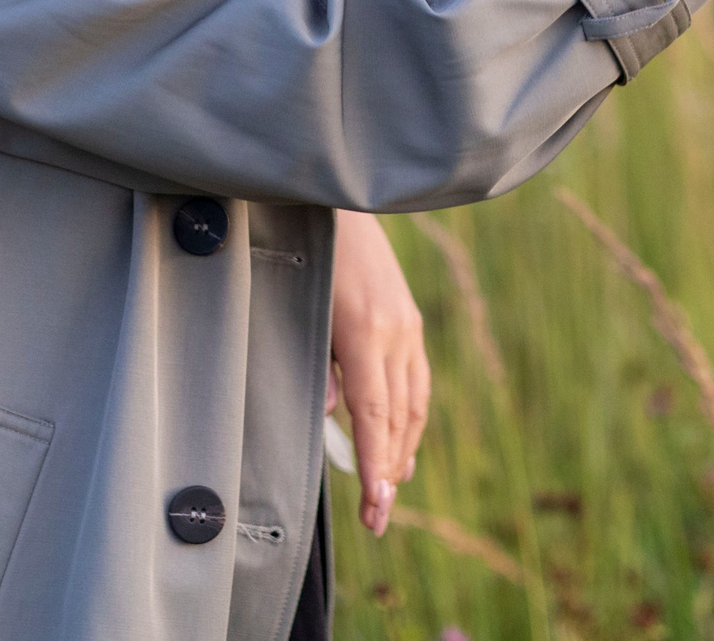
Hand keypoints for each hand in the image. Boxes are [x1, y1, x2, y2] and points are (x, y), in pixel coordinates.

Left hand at [328, 210, 428, 535]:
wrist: (338, 194)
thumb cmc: (306, 249)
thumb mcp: (298, 303)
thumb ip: (313, 363)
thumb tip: (330, 413)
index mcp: (366, 331)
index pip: (376, 415)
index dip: (378, 465)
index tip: (377, 508)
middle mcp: (396, 330)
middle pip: (400, 416)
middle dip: (390, 471)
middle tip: (378, 519)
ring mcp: (407, 323)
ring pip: (413, 401)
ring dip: (403, 447)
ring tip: (391, 488)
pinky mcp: (407, 317)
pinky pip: (415, 378)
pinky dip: (409, 415)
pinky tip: (401, 435)